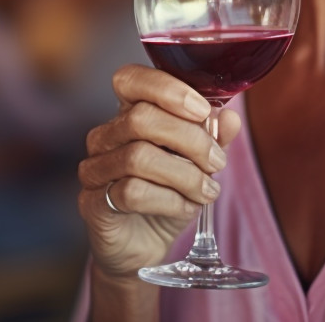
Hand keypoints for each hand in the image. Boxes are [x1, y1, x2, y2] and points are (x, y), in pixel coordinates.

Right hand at [78, 64, 240, 279]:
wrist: (143, 246)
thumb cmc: (168, 194)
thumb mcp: (198, 164)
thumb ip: (212, 138)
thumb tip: (230, 118)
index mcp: (128, 114)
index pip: (130, 79)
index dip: (166, 88)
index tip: (202, 110)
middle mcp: (105, 136)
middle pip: (141, 118)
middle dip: (190, 139)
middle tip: (217, 162)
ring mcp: (95, 169)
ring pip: (139, 157)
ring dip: (185, 174)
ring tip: (207, 190)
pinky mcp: (93, 203)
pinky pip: (132, 193)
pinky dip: (170, 200)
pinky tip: (186, 207)